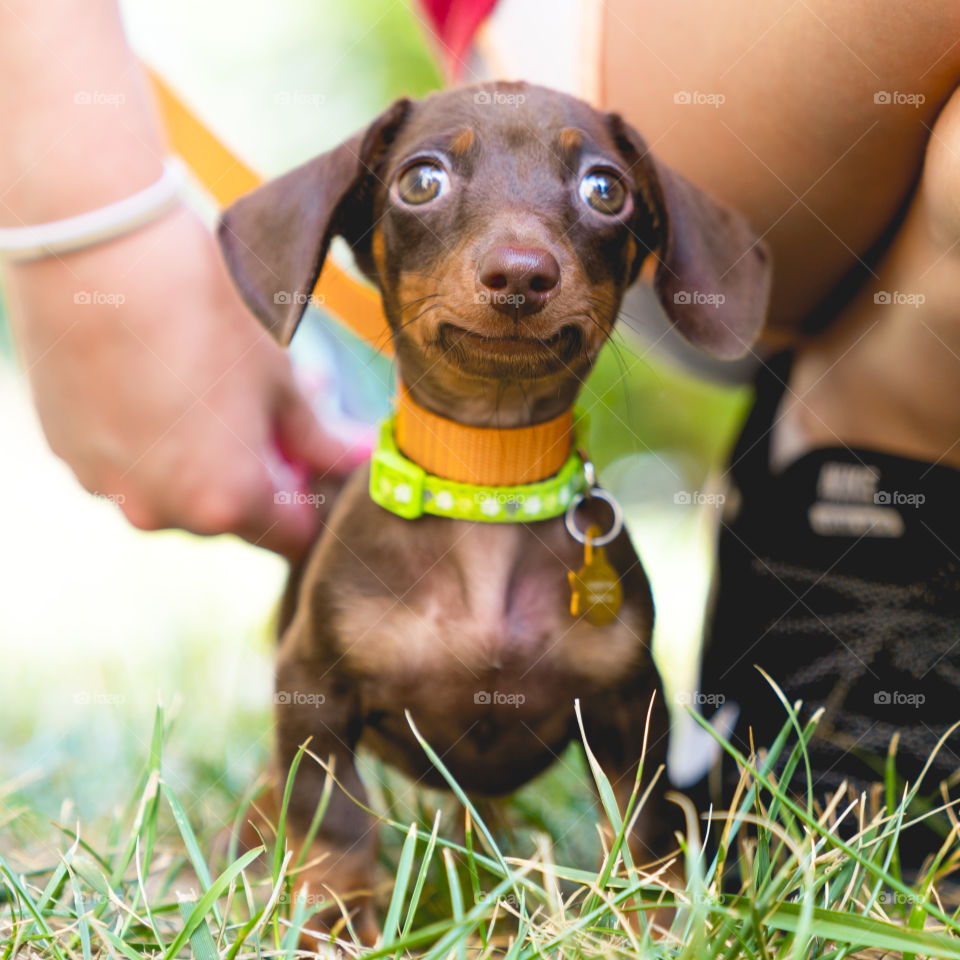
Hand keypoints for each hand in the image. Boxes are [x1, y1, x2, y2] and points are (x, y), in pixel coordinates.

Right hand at [6, 206, 362, 557]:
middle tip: (271, 412)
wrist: (100, 254)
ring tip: (215, 392)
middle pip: (233, 517)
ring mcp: (110, 488)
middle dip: (261, 475)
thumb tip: (360, 460)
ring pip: (178, 496)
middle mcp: (163, 513)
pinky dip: (155, 445)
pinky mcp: (70, 456)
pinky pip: (131, 470)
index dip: (312, 498)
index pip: (292, 536)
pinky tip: (160, 387)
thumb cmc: (207, 317)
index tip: (317, 459)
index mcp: (226, 503)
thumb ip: (320, 441)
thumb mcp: (279, 382)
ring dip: (206, 461)